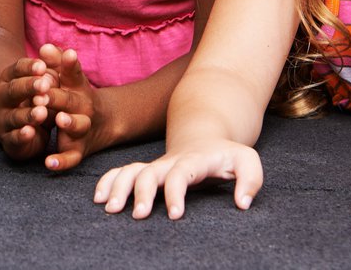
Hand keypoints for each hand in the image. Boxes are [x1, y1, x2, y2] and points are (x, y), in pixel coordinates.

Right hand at [0, 56, 55, 159]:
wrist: (27, 128)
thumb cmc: (39, 99)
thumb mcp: (47, 81)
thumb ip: (50, 66)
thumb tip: (49, 47)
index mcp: (8, 79)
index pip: (17, 69)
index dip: (29, 68)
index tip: (42, 66)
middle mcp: (0, 98)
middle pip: (13, 90)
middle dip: (28, 87)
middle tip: (45, 85)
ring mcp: (2, 120)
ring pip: (14, 116)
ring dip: (28, 114)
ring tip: (42, 111)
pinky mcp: (8, 141)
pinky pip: (14, 139)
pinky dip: (21, 136)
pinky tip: (30, 132)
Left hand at [34, 44, 106, 170]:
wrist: (104, 123)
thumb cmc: (76, 95)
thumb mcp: (69, 78)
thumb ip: (57, 62)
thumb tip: (44, 46)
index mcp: (78, 88)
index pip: (74, 73)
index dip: (70, 64)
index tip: (68, 53)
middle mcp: (83, 107)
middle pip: (71, 101)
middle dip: (58, 97)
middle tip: (43, 94)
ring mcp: (82, 129)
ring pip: (77, 126)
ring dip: (69, 123)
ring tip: (59, 120)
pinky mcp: (78, 150)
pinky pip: (71, 158)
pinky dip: (61, 161)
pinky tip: (48, 163)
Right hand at [93, 139, 262, 219]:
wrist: (206, 135)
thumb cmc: (227, 155)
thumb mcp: (247, 161)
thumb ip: (251, 180)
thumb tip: (242, 203)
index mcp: (194, 160)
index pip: (181, 174)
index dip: (176, 192)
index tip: (174, 215)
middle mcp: (170, 162)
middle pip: (149, 172)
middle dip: (141, 192)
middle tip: (138, 215)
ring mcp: (156, 166)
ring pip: (130, 170)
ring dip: (117, 187)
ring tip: (110, 209)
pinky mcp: (146, 170)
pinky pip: (121, 171)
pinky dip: (107, 181)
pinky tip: (99, 198)